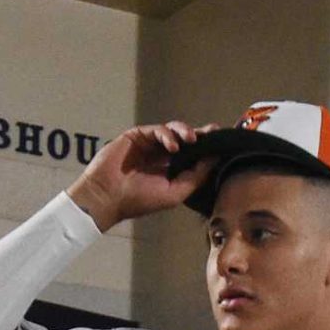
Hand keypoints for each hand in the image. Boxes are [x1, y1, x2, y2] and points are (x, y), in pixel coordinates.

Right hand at [67, 121, 218, 231]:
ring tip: (192, 139)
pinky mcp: (138, 136)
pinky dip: (167, 135)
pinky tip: (173, 145)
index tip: (221, 143)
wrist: (108, 196)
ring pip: (173, 131)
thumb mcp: (175, 193)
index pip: (193, 156)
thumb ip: (195, 177)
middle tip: (213, 131)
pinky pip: (157, 130)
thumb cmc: (139, 199)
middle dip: (200, 134)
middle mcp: (161, 156)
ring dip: (185, 132)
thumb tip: (214, 160)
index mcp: (171, 171)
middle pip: (186, 139)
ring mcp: (149, 145)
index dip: (207, 148)